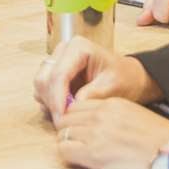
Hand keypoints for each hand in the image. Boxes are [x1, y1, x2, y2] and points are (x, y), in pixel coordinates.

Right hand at [33, 36, 159, 125]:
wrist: (128, 78)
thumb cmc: (124, 78)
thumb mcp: (114, 86)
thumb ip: (94, 94)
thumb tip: (72, 106)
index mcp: (78, 47)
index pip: (59, 74)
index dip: (57, 97)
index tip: (62, 117)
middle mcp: (63, 51)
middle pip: (44, 78)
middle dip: (52, 101)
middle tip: (64, 121)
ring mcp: (56, 61)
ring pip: (40, 85)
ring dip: (49, 103)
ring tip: (68, 115)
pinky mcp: (53, 73)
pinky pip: (42, 90)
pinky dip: (49, 103)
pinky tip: (66, 110)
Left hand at [55, 96, 168, 168]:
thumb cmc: (159, 139)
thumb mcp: (134, 115)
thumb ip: (113, 115)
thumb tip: (98, 124)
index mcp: (110, 104)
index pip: (77, 105)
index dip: (74, 118)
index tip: (78, 128)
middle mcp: (99, 115)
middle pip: (66, 117)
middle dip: (67, 129)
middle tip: (75, 141)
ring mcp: (95, 134)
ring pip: (62, 133)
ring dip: (67, 142)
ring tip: (79, 151)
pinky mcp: (93, 154)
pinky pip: (64, 150)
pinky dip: (67, 154)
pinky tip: (79, 159)